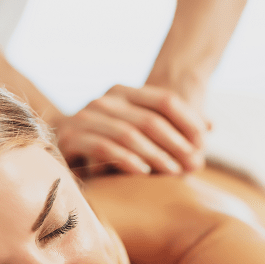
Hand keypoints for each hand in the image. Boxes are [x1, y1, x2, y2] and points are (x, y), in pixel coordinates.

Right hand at [55, 84, 208, 176]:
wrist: (54, 153)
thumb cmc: (106, 148)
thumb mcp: (140, 135)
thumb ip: (171, 128)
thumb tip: (210, 127)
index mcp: (121, 91)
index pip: (164, 100)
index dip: (188, 120)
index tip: (204, 142)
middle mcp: (102, 100)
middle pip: (149, 118)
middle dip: (175, 143)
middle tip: (193, 164)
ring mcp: (83, 117)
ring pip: (127, 132)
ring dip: (154, 154)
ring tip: (173, 172)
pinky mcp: (68, 138)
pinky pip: (101, 146)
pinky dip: (124, 159)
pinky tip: (142, 172)